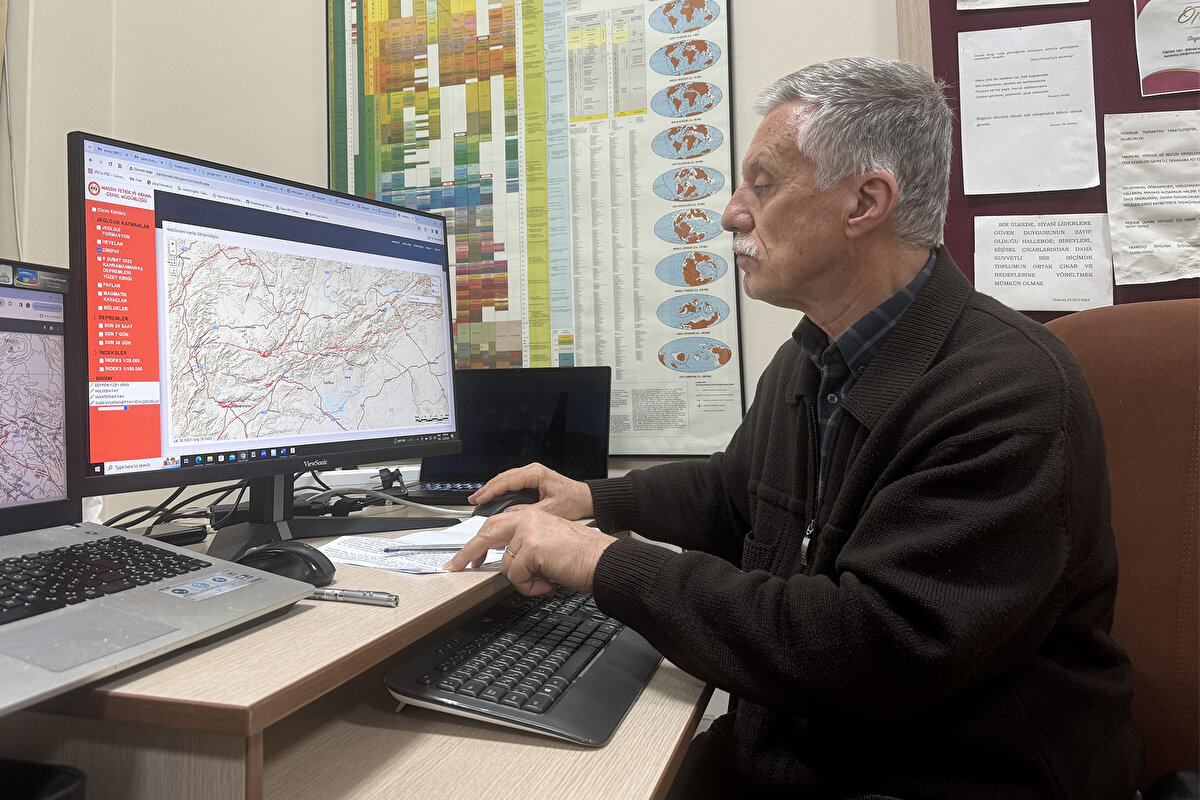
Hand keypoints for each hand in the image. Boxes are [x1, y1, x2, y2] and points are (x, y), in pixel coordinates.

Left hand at [443, 507, 615, 595]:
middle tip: (455, 567)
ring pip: (505, 566)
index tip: (467, 556)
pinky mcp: (532, 548)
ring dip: (523, 581)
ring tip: (544, 581)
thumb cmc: (583, 556)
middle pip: (486, 534)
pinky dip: (530, 588)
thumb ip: (526, 545)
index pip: (495, 524)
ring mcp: (528, 531)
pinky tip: (547, 584)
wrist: (603, 560)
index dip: (478, 542)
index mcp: (531, 515)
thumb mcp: (549, 543)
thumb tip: (505, 560)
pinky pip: (516, 578)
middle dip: (468, 553)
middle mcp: (527, 518)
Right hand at [468, 462, 594, 520]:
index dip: (491, 490)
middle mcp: (533, 471)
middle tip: (473, 500)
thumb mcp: (550, 509)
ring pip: (506, 479)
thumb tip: (509, 514)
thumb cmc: (574, 502)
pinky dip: (501, 490)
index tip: (480, 499)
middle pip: (503, 478)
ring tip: (479, 499)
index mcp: (536, 474)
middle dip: (487, 489)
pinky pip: (512, 483)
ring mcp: (532, 474)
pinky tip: (493, 497)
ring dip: (492, 489)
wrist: (586, 499)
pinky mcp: (533, 480)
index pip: (507, 480)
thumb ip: (529, 512)